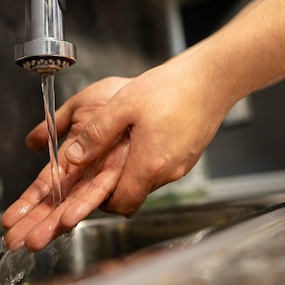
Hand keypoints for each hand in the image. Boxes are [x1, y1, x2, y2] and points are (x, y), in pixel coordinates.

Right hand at [1, 76, 131, 250]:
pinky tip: (68, 218)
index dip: (28, 202)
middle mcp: (91, 169)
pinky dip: (83, 204)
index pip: (47, 184)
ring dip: (56, 221)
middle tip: (15, 242)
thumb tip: (31, 141)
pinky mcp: (125, 170)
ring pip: (77, 202)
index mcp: (77, 155)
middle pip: (58, 200)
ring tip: (37, 239)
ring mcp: (108, 171)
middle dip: (37, 221)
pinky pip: (101, 190)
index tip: (10, 220)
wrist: (160, 88)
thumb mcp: (84, 103)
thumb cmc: (126, 95)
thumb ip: (60, 122)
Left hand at [3, 55, 234, 250]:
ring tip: (114, 155)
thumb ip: (96, 134)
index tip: (84, 195)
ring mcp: (180, 166)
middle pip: (133, 195)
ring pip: (147, 181)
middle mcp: (167, 172)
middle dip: (111, 190)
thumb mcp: (123, 105)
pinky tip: (139, 141)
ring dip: (129, 174)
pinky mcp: (187, 156)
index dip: (100, 204)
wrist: (212, 80)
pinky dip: (145, 162)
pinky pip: (161, 168)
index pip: (121, 204)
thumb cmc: (170, 88)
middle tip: (93, 176)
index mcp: (148, 165)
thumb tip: (71, 158)